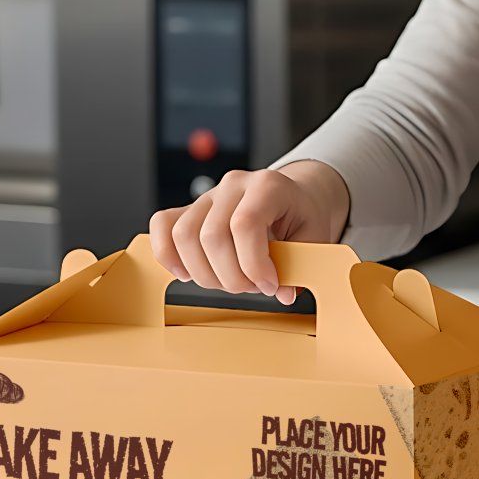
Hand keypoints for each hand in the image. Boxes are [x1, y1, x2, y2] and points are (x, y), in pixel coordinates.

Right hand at [149, 161, 350, 305]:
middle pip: (211, 236)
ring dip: (204, 273)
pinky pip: (162, 226)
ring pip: (184, 236)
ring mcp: (209, 196)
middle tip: (252, 287)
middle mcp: (234, 185)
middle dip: (231, 276)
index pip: (245, 224)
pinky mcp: (191, 209)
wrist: (295, 197)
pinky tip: (187, 273)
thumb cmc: (303, 216)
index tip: (270, 285)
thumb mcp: (315, 237)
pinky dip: (168, 254)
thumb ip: (301, 265)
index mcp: (268, 185)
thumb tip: (283, 293)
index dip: (254, 264)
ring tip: (229, 281)